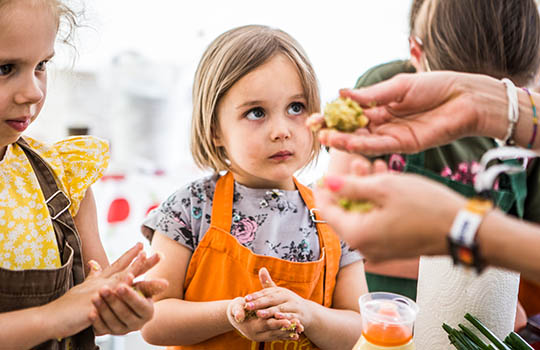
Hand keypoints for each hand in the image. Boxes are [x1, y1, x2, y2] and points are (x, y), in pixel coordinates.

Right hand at [41, 243, 146, 339]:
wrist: (50, 317)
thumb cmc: (66, 307)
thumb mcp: (82, 290)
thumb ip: (91, 276)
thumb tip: (94, 263)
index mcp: (99, 281)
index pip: (118, 265)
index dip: (130, 256)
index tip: (142, 246)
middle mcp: (101, 282)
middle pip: (126, 268)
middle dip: (143, 261)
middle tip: (160, 253)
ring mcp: (98, 290)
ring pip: (124, 277)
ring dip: (139, 269)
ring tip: (153, 260)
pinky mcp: (94, 300)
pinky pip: (112, 292)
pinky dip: (122, 284)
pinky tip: (132, 278)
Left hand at [89, 249, 168, 335]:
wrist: (127, 315)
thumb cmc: (137, 298)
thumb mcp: (143, 292)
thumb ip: (150, 286)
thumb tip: (166, 283)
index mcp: (147, 312)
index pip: (140, 305)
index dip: (131, 295)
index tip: (122, 284)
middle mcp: (136, 324)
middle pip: (125, 313)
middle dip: (114, 300)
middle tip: (105, 288)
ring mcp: (122, 329)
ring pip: (112, 321)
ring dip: (104, 307)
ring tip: (95, 296)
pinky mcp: (109, 332)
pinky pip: (102, 329)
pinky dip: (97, 320)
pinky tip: (91, 312)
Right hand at [227, 296, 299, 341]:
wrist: (236, 316)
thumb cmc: (237, 308)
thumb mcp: (235, 307)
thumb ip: (238, 311)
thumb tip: (239, 317)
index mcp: (251, 326)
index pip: (266, 324)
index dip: (277, 322)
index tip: (288, 320)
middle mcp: (256, 335)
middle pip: (274, 331)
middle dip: (286, 328)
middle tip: (298, 324)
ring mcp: (261, 337)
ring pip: (277, 335)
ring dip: (288, 332)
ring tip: (300, 329)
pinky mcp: (265, 336)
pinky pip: (277, 338)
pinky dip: (286, 336)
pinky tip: (296, 335)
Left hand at [243, 268, 308, 334]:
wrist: (308, 312)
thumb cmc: (288, 302)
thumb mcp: (278, 293)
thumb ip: (268, 283)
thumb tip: (261, 268)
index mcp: (280, 291)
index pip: (266, 293)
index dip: (256, 296)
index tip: (245, 298)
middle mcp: (287, 297)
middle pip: (272, 300)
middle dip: (259, 303)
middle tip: (248, 306)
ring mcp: (293, 306)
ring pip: (280, 309)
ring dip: (270, 311)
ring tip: (259, 314)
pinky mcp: (299, 316)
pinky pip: (291, 317)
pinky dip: (284, 318)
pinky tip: (277, 319)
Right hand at [308, 72, 503, 155]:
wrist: (464, 98)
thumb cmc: (435, 86)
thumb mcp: (398, 86)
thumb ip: (371, 95)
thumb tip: (342, 93)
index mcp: (380, 107)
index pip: (351, 114)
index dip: (333, 117)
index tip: (315, 118)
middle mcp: (383, 123)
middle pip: (353, 130)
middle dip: (333, 131)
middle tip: (316, 132)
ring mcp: (392, 136)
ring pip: (363, 141)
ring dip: (344, 141)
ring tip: (326, 139)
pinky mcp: (404, 146)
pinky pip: (379, 146)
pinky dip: (363, 145)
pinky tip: (349, 142)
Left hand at [314, 172, 466, 260]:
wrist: (462, 229)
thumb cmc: (425, 207)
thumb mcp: (384, 188)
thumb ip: (350, 186)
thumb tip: (328, 183)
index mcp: (357, 234)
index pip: (327, 211)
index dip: (325, 189)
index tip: (326, 172)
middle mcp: (365, 247)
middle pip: (345, 212)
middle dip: (350, 186)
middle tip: (357, 163)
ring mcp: (379, 249)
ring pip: (363, 215)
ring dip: (365, 190)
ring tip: (374, 166)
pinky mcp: (394, 246)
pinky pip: (377, 222)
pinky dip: (378, 202)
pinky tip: (387, 180)